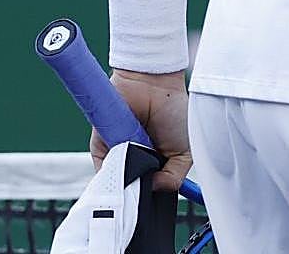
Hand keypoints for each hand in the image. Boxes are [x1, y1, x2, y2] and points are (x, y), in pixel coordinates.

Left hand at [91, 70, 192, 192]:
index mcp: (158, 163)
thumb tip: (154, 190)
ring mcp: (119, 156)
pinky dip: (112, 176)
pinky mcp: (102, 150)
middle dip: (141, 193)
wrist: (152, 85)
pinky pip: (103, 171)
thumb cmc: (173, 111)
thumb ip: (175, 177)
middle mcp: (137, 160)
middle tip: (149, 190)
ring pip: (120, 183)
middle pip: (136, 188)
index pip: (155, 189)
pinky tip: (126, 169)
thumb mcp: (186, 151)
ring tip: (140, 173)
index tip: (158, 203)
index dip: (156, 196)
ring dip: (129, 183)